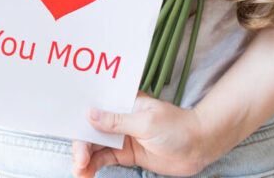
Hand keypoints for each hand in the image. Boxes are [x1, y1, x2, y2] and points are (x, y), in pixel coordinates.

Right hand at [71, 92, 212, 177]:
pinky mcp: (125, 154)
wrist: (199, 147)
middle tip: (79, 162)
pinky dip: (93, 167)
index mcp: (122, 103)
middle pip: (90, 131)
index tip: (73, 136)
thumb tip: (90, 114)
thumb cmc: (177, 127)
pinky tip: (86, 174)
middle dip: (81, 146)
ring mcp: (121, 137)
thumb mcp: (147, 122)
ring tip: (79, 173)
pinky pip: (104, 159)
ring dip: (84, 160)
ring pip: (95, 147)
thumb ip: (117, 121)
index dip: (80, 122)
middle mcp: (118, 119)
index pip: (94, 110)